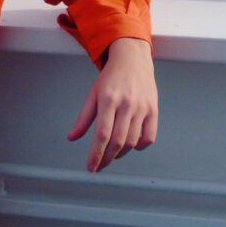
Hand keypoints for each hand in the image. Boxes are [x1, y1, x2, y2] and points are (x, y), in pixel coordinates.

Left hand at [67, 37, 157, 171]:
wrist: (133, 59)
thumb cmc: (110, 77)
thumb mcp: (93, 94)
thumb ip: (83, 117)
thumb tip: (71, 138)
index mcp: (108, 98)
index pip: (102, 134)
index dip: (96, 154)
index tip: (91, 167)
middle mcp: (126, 103)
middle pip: (117, 141)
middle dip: (106, 158)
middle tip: (99, 166)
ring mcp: (142, 107)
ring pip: (132, 141)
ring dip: (120, 154)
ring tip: (111, 154)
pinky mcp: (153, 109)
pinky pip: (149, 137)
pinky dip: (140, 146)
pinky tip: (131, 146)